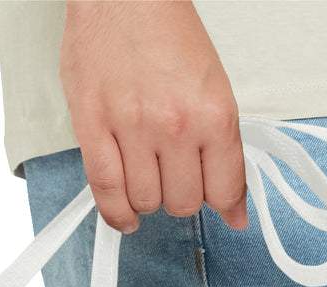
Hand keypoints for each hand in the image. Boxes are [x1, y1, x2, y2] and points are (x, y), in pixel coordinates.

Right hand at [59, 0, 247, 233]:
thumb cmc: (165, 32)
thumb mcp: (213, 86)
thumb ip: (223, 149)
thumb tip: (233, 208)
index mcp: (213, 112)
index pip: (225, 189)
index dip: (224, 205)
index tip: (221, 208)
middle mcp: (175, 125)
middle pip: (184, 202)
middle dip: (182, 196)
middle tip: (176, 176)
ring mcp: (132, 130)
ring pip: (147, 202)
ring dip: (149, 199)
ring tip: (147, 178)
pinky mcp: (93, 130)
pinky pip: (106, 192)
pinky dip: (118, 213)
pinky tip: (126, 214)